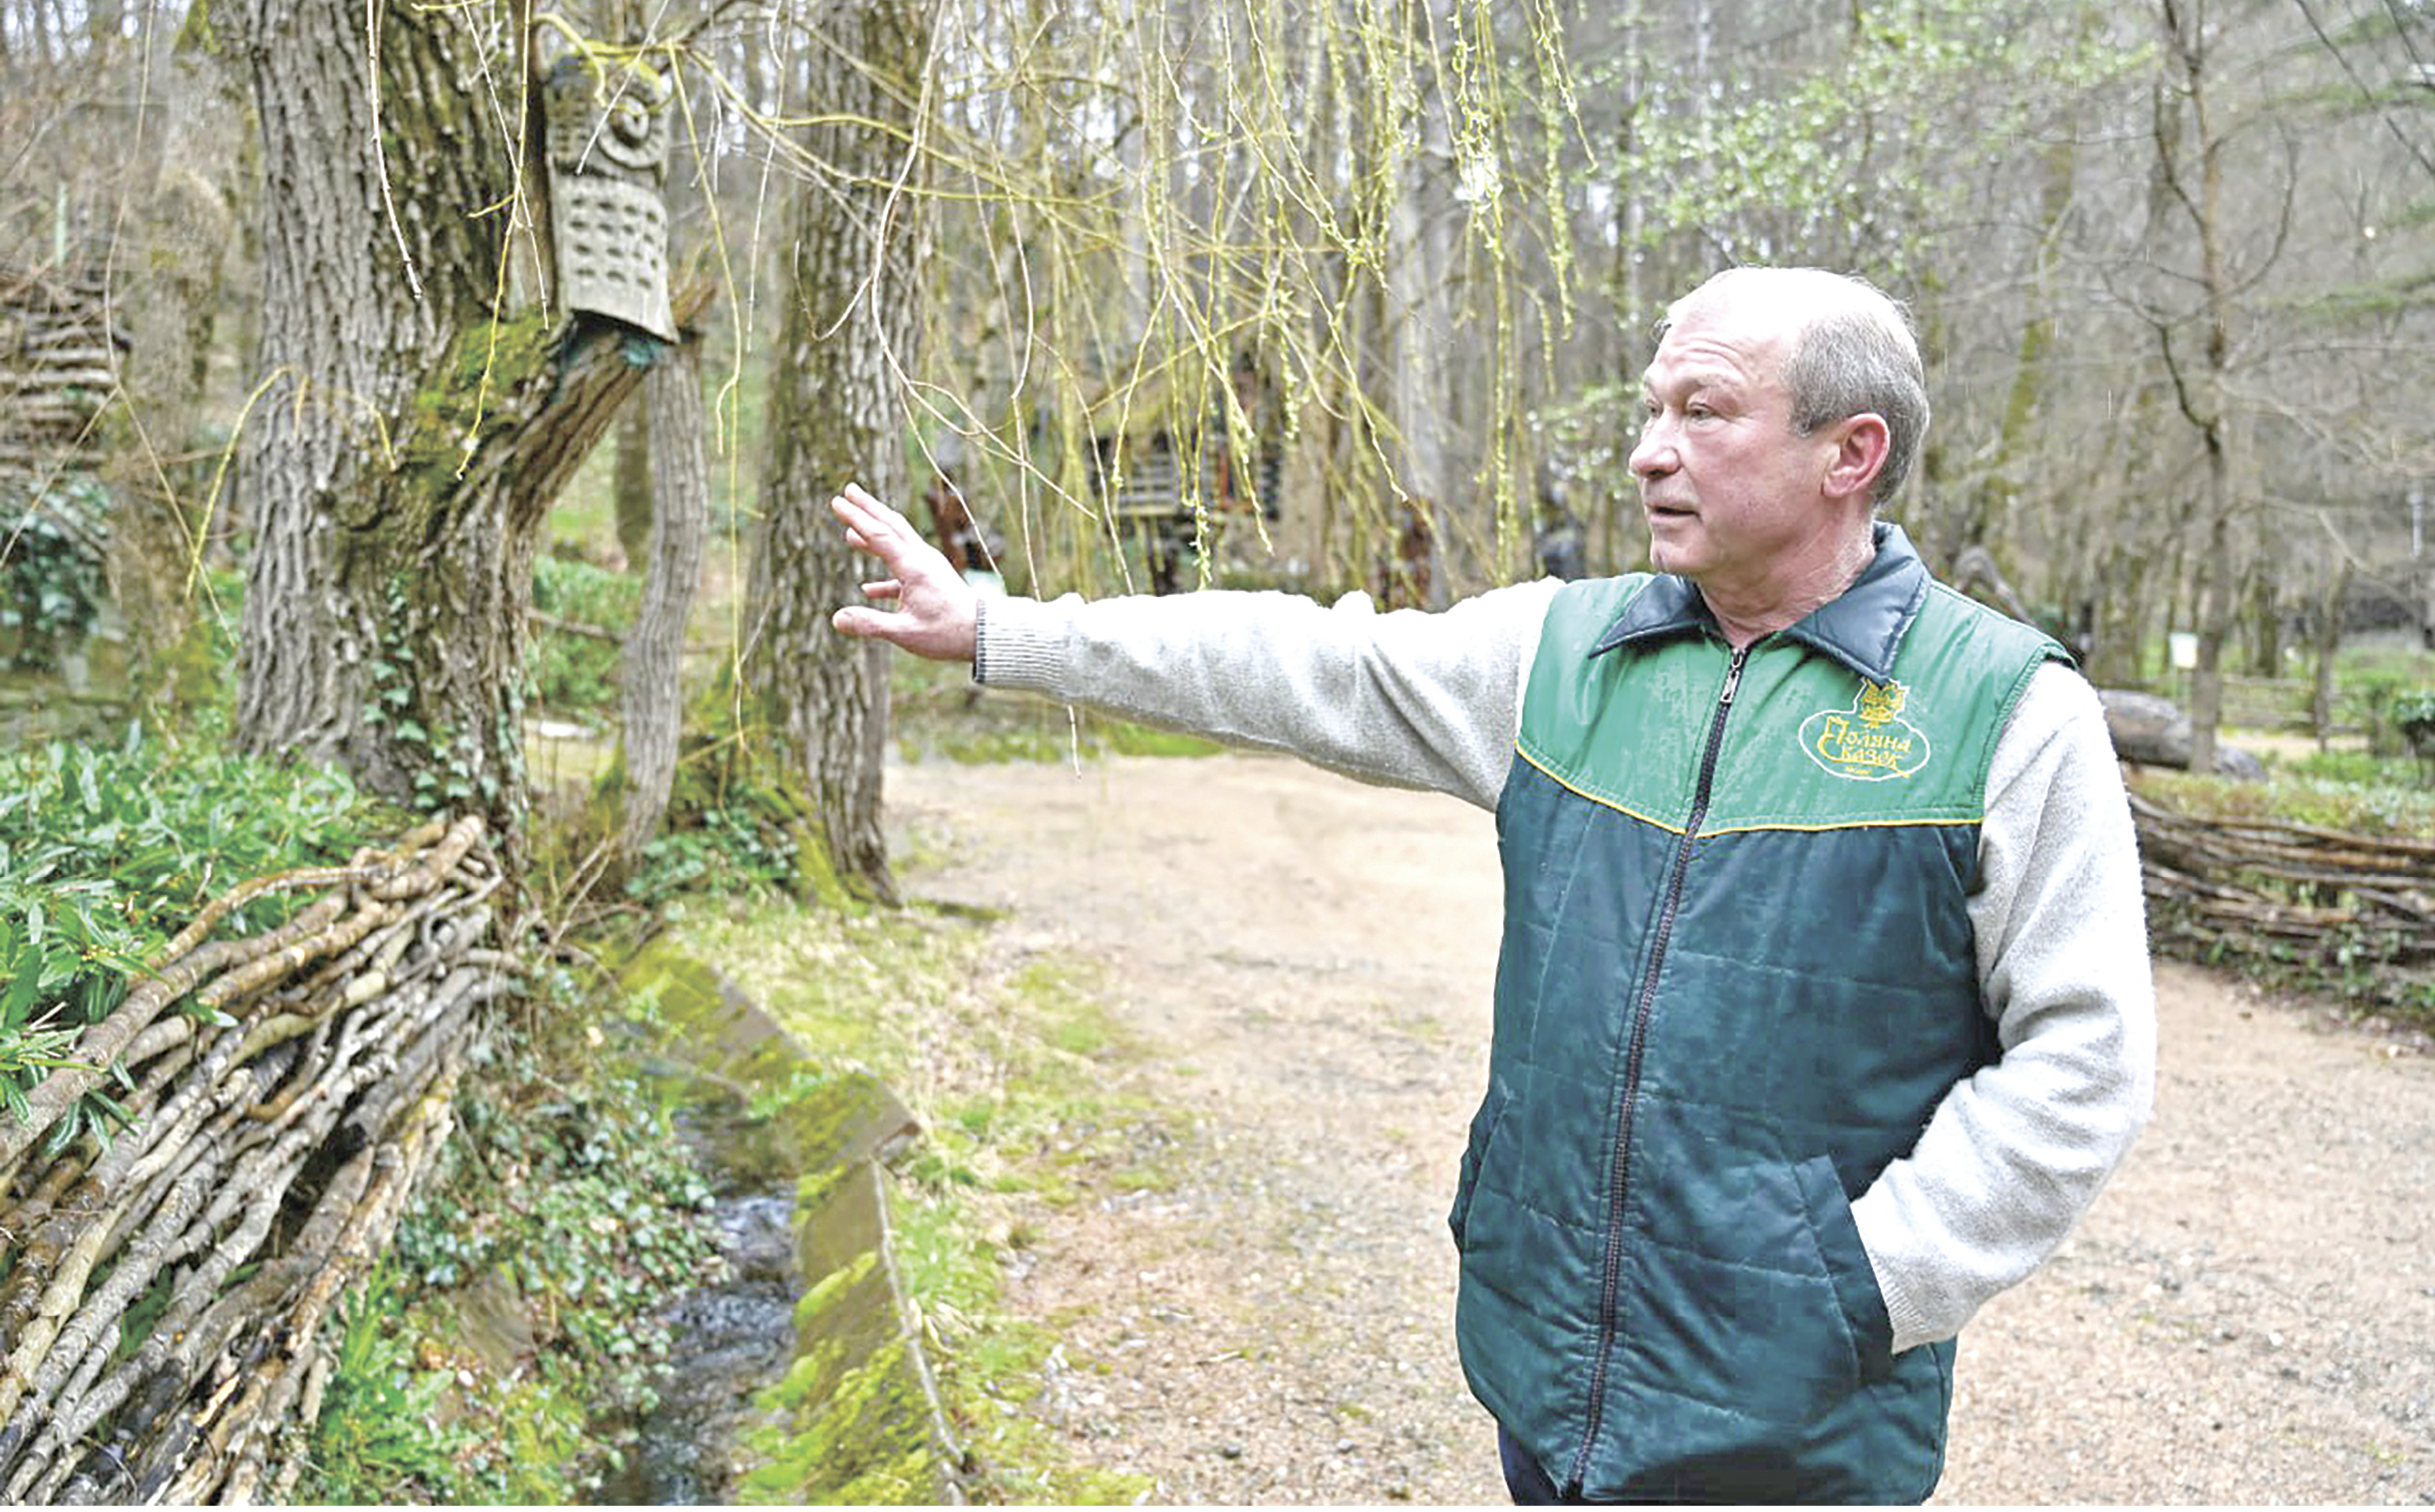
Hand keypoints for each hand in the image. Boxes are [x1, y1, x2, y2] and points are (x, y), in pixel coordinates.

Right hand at [828, 482, 979, 662]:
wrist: (984, 635)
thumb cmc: (948, 634)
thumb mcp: (905, 633)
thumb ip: (870, 624)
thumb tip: (836, 619)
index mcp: (914, 568)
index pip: (879, 535)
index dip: (856, 518)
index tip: (836, 501)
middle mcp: (922, 560)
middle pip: (891, 525)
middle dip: (868, 507)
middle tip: (848, 490)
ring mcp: (929, 567)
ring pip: (898, 543)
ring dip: (875, 534)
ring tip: (851, 533)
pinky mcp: (933, 580)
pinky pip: (904, 571)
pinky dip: (884, 576)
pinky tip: (869, 590)